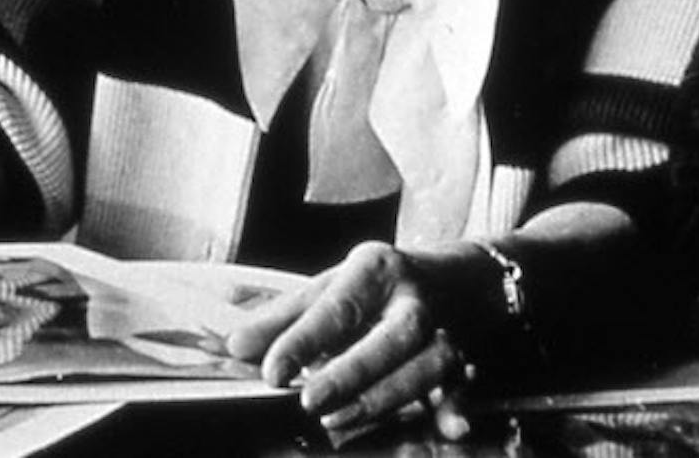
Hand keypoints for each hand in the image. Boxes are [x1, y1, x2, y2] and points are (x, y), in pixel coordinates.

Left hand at [227, 240, 494, 443]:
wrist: (461, 280)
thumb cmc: (380, 287)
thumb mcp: (332, 286)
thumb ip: (284, 317)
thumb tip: (235, 347)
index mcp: (376, 269)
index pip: (337, 306)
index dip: (304, 339)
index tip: (272, 369)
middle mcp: (414, 298)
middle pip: (388, 338)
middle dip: (351, 372)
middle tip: (310, 401)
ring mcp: (444, 330)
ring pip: (423, 368)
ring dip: (383, 398)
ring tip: (336, 421)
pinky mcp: (463, 360)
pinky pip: (460, 388)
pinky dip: (456, 408)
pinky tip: (451, 429)